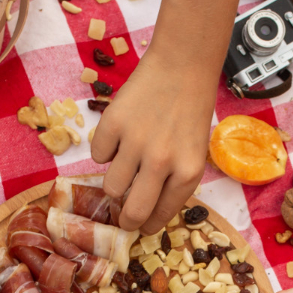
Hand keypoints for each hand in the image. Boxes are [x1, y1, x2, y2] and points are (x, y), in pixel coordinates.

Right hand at [92, 49, 215, 233]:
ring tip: (126, 164)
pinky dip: (106, 150)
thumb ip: (173, 181)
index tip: (142, 226)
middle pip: (132, 212)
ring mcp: (135, 142)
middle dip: (126, 220)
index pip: (161, 215)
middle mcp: (162, 162)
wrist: (181, 66)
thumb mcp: (194, 153)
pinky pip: (98, 155)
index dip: (148, 225)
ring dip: (116, 182)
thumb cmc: (190, 111)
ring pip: (111, 187)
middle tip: (123, 217)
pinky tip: (121, 136)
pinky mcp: (112, 124)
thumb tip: (144, 211)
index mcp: (188, 172)